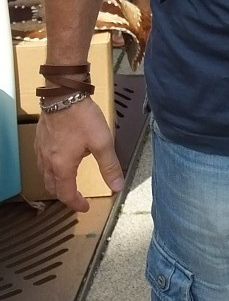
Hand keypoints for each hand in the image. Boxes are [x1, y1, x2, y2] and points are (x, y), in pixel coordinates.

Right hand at [35, 98, 123, 212]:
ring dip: (55, 183)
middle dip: (65, 195)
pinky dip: (49, 168)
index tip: (85, 206)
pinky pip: (41, 161)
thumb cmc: (82, 117)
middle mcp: (48, 161)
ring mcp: (41, 149)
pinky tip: (58, 159)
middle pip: (52, 187)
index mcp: (62, 166)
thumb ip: (109, 166)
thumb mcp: (102, 142)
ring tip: (68, 181)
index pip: (66, 194)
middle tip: (77, 196)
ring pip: (44, 175)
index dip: (76, 203)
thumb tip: (117, 187)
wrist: (63, 94)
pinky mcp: (40, 138)